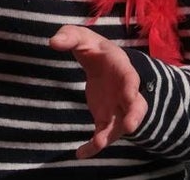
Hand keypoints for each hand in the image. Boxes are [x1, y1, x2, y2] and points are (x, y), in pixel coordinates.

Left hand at [49, 25, 147, 157]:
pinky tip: (80, 154)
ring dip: (111, 135)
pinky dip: (93, 146)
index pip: (131, 78)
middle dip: (134, 116)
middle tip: (130, 126)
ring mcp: (118, 108)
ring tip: (97, 143)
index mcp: (123, 69)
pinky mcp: (106, 119)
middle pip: (136, 107)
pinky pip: (103, 136)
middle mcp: (125, 92)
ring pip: (119, 126)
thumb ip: (69, 36)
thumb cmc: (95, 49)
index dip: (132, 87)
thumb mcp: (82, 37)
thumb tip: (53, 42)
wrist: (104, 62)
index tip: (131, 94)